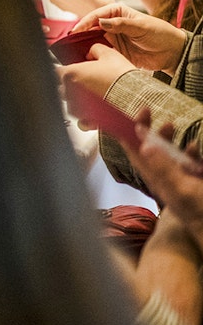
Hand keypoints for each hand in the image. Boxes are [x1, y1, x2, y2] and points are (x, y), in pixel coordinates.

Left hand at [58, 44, 137, 121]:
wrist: (136, 97)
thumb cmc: (122, 77)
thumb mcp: (110, 54)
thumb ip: (96, 50)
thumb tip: (91, 52)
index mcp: (71, 73)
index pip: (57, 71)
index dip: (65, 70)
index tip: (71, 71)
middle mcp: (70, 91)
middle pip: (62, 88)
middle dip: (71, 86)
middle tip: (86, 84)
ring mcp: (77, 107)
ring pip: (71, 105)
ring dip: (79, 102)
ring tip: (93, 98)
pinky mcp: (87, 119)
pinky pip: (80, 121)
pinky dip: (86, 119)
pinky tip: (94, 114)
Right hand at [73, 3, 187, 72]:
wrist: (172, 53)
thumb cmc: (161, 34)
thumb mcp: (141, 26)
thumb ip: (120, 24)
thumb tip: (100, 21)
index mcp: (118, 13)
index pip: (97, 15)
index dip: (85, 22)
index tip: (76, 30)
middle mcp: (112, 25)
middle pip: (91, 28)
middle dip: (81, 34)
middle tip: (70, 42)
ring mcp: (112, 39)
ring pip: (93, 41)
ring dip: (84, 45)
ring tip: (74, 51)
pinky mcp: (114, 52)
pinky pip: (99, 53)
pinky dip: (92, 56)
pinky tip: (85, 59)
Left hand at [121, 110, 202, 243]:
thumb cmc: (198, 211)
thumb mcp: (182, 187)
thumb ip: (165, 167)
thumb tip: (144, 146)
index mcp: (155, 176)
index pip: (134, 149)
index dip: (128, 130)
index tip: (132, 113)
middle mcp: (162, 176)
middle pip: (148, 149)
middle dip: (148, 130)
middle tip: (148, 112)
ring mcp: (177, 179)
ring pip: (166, 154)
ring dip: (167, 139)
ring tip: (171, 124)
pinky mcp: (191, 182)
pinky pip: (186, 163)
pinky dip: (188, 153)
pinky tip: (194, 146)